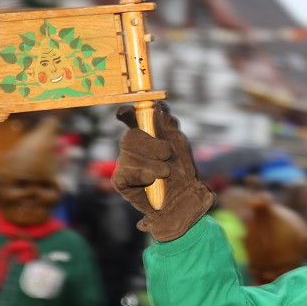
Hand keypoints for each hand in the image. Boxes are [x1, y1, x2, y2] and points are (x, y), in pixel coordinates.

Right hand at [112, 103, 213, 241]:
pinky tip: (152, 179)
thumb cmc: (183, 171)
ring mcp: (125, 163)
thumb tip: (158, 105)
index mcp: (146, 133)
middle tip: (167, 154)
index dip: (128, 113)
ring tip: (166, 172)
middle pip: (130, 136)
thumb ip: (168, 125)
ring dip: (153, 163)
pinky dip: (142, 175)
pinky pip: (125, 174)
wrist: (185, 200)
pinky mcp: (121, 181)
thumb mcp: (180, 144)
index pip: (132, 117)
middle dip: (150, 144)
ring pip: (128, 155)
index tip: (126, 113)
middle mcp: (133, 147)